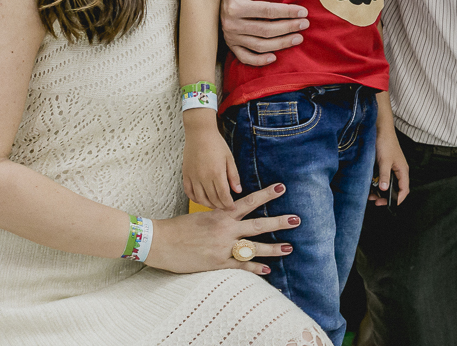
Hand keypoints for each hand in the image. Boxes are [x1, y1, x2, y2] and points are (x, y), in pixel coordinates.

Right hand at [147, 183, 299, 275]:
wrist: (160, 242)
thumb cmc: (179, 228)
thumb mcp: (202, 215)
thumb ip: (220, 215)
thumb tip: (233, 211)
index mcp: (221, 214)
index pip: (249, 201)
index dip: (267, 194)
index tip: (282, 187)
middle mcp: (225, 229)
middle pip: (258, 224)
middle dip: (279, 222)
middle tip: (297, 219)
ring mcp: (222, 247)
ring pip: (254, 247)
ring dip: (273, 248)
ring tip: (289, 247)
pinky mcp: (217, 262)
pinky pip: (241, 265)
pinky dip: (255, 268)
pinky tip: (268, 270)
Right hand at [183, 119, 240, 209]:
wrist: (200, 133)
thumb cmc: (217, 144)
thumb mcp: (229, 159)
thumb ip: (233, 176)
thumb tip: (238, 191)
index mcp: (217, 173)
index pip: (223, 196)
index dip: (228, 205)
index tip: (232, 208)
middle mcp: (204, 178)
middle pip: (212, 199)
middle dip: (220, 206)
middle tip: (225, 209)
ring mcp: (193, 177)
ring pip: (200, 198)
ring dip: (208, 205)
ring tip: (215, 205)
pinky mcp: (185, 175)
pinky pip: (189, 192)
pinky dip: (195, 199)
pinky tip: (201, 199)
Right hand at [221, 0, 308, 65]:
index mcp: (235, 6)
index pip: (266, 11)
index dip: (287, 12)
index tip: (303, 11)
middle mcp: (231, 24)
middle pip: (266, 30)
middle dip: (288, 27)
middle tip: (305, 24)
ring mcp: (230, 37)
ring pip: (259, 45)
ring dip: (281, 44)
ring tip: (298, 38)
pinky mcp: (231, 45)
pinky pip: (245, 57)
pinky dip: (259, 61)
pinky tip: (274, 58)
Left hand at [369, 123, 409, 206]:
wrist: (380, 129)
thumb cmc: (386, 142)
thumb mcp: (384, 161)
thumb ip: (385, 176)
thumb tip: (384, 189)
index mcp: (403, 170)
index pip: (404, 190)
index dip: (397, 199)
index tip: (387, 204)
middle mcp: (398, 170)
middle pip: (395, 188)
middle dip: (386, 196)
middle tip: (376, 201)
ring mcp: (391, 167)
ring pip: (388, 183)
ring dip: (380, 190)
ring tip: (371, 194)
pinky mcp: (384, 164)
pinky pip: (382, 177)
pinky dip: (377, 182)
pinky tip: (370, 184)